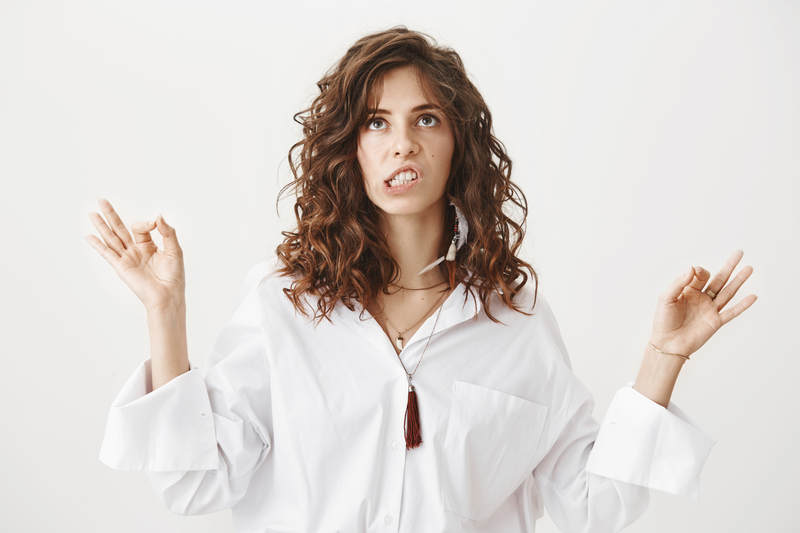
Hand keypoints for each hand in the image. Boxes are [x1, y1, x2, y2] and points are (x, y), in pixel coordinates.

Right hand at [85, 198, 185, 312]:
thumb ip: (167, 232)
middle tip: (102, 200)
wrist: (167, 295)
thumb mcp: (174, 249)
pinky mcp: (121, 267)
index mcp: (149, 246)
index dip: (147, 222)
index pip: (141, 227)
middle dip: (111, 214)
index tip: (154, 223)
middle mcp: (136, 251)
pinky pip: (107, 253)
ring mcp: (127, 258)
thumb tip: (158, 215)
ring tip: (92, 213)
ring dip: (101, 225)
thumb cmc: (173, 276)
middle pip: (120, 228)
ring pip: (111, 238)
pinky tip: (89, 236)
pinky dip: (98, 245)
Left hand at [650, 250, 756, 358]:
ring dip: (738, 281)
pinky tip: (753, 297)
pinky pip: (731, 312)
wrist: (668, 344)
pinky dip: (742, 305)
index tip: (695, 272)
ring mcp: (710, 309)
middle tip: (739, 253)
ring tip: (749, 268)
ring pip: (727, 292)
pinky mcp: (715, 322)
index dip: (700, 271)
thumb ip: (679, 283)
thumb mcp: (666, 298)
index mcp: (688, 290)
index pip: (700, 275)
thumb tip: (692, 268)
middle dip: (729, 266)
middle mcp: (701, 298)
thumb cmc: (663, 321)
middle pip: (719, 279)